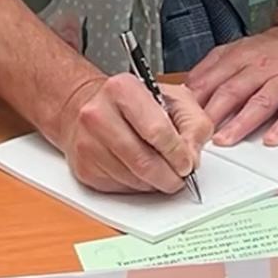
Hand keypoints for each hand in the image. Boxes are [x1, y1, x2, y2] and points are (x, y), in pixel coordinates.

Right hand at [58, 71, 211, 194]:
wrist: (88, 105)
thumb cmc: (134, 102)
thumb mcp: (174, 98)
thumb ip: (193, 124)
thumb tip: (191, 159)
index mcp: (124, 90)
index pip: (157, 131)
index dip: (178, 154)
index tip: (187, 164)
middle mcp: (99, 114)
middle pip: (143, 161)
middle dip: (169, 176)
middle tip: (180, 178)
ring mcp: (88, 142)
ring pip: (132, 179)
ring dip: (154, 183)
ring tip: (163, 173)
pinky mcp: (84, 168)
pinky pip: (119, 188)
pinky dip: (137, 186)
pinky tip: (141, 173)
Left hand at [188, 26, 277, 145]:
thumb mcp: (242, 48)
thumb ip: (215, 66)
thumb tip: (188, 88)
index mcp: (244, 55)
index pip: (214, 78)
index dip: (197, 100)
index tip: (183, 119)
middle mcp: (265, 65)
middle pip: (234, 90)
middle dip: (213, 114)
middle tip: (198, 135)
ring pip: (262, 101)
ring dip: (241, 122)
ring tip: (226, 140)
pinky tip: (271, 139)